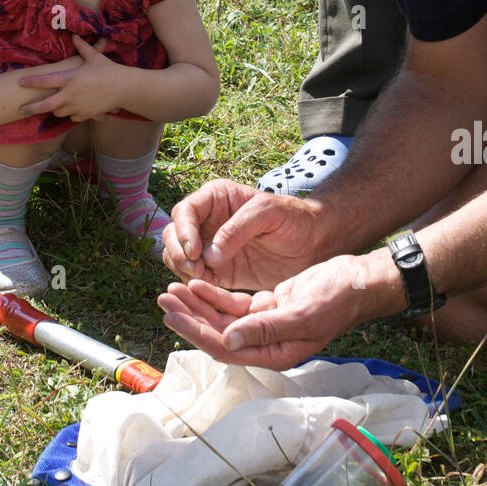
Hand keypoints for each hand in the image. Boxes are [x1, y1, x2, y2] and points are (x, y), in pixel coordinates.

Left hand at [18, 35, 122, 121]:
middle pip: (45, 105)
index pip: (45, 81)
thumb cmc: (109, 70)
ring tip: (56, 104)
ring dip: (56, 108)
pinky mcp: (85, 115)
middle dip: (31, 108)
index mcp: (70, 78)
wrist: (124, 88)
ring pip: (58, 112)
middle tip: (21, 110)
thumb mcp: (94, 57)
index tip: (20, 82)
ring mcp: (77, 106)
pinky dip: (71, 113)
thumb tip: (75, 36)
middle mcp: (70, 94)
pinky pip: (72, 117)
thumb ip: (82, 48)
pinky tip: (74, 108)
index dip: (31, 82)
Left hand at [158, 255, 374, 369]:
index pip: (224, 348)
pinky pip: (233, 304)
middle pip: (217, 334)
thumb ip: (264, 329)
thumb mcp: (301, 313)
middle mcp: (265, 344)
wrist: (357, 281)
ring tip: (171, 289)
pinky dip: (214, 294)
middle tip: (163, 297)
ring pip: (221, 318)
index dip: (195, 332)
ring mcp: (264, 326)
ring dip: (196, 304)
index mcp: (274, 354)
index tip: (172, 315)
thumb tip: (227, 340)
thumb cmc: (336, 299)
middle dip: (188, 316)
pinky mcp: (266, 307)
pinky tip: (197, 283)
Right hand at [162, 178, 323, 289]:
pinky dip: (194, 284)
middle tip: (196, 269)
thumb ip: (238, 229)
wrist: (313, 244)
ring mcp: (209, 247)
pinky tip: (209, 287)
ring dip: (183, 269)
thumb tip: (209, 254)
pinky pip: (193, 277)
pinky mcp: (218, 271)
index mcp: (216, 198)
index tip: (194, 251)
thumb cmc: (293, 219)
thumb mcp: (268, 213)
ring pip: (177, 257)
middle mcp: (207, 221)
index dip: (183, 231)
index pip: (184, 211)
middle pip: (173, 234)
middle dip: (178, 252)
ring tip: (203, 278)